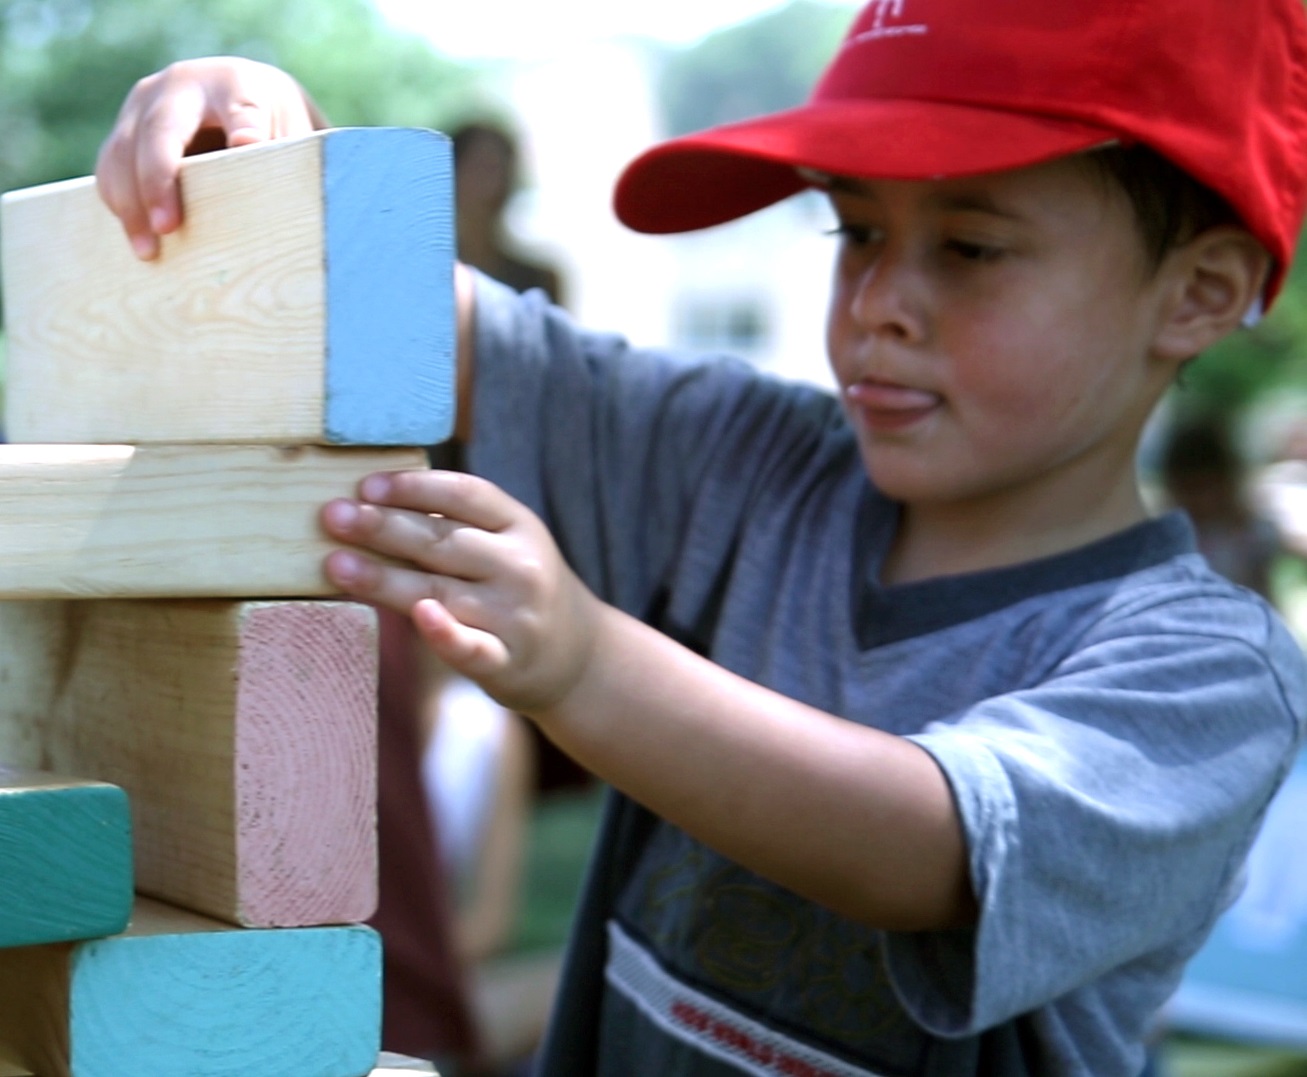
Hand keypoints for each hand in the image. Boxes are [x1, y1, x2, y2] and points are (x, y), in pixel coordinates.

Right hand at [95, 57, 322, 259]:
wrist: (243, 100)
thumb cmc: (274, 126)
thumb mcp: (292, 133)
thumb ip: (287, 153)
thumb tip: (268, 177)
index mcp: (234, 86)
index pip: (242, 110)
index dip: (245, 130)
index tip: (247, 149)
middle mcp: (180, 87)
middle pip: (160, 130)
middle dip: (159, 180)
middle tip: (168, 227)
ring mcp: (144, 106)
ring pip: (123, 152)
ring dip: (131, 204)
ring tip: (148, 251)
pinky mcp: (125, 130)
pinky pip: (111, 168)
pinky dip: (120, 204)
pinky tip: (138, 239)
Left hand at [320, 470, 600, 715]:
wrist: (581, 659)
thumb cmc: (520, 589)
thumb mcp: (509, 545)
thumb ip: (457, 525)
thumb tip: (371, 503)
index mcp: (519, 526)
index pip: (465, 495)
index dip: (414, 488)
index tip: (365, 485)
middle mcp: (521, 567)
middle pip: (443, 541)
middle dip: (383, 527)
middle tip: (332, 516)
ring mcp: (516, 616)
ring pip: (440, 592)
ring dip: (384, 578)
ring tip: (336, 564)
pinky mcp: (508, 662)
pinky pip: (472, 647)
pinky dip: (447, 633)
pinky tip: (420, 617)